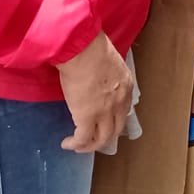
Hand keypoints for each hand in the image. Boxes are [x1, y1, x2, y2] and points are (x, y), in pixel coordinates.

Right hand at [57, 32, 132, 152]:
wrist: (82, 50)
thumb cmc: (92, 48)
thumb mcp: (110, 62)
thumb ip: (108, 74)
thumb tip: (98, 78)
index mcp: (126, 86)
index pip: (124, 110)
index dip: (113, 120)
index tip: (103, 123)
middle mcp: (120, 102)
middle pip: (116, 129)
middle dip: (104, 138)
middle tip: (91, 139)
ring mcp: (105, 112)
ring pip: (102, 139)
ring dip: (89, 145)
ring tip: (78, 145)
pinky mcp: (87, 118)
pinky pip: (83, 139)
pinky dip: (76, 144)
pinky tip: (67, 143)